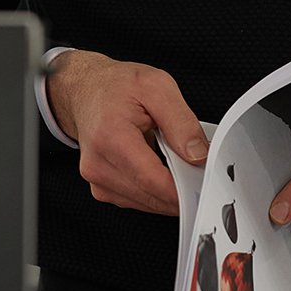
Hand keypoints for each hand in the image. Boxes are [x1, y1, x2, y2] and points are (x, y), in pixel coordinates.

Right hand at [46, 49, 205, 215]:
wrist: (87, 90)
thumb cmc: (115, 87)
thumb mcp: (157, 87)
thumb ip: (181, 121)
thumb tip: (198, 154)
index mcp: (111, 138)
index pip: (152, 180)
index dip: (183, 189)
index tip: (203, 185)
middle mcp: (98, 164)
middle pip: (151, 196)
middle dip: (180, 188)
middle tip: (197, 168)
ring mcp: (98, 180)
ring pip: (147, 203)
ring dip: (167, 190)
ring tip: (171, 159)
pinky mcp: (102, 188)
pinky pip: (138, 201)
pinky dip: (154, 190)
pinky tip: (157, 167)